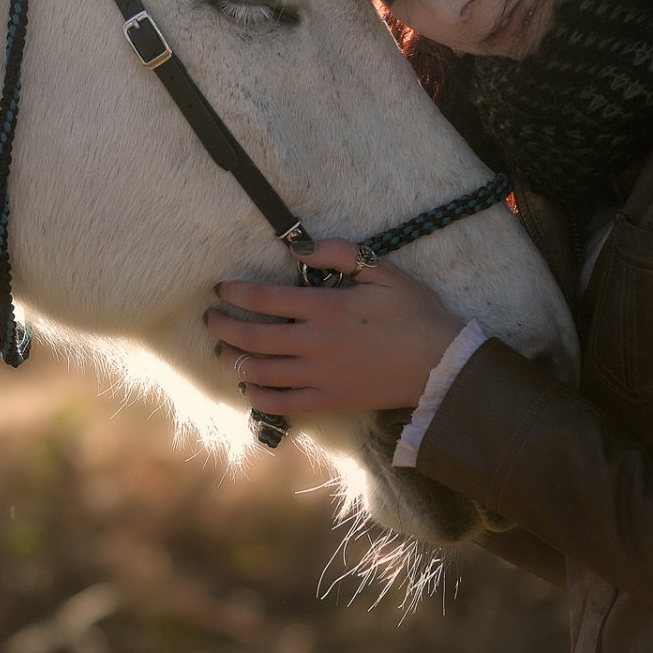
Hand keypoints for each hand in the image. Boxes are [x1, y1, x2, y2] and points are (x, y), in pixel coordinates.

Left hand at [207, 237, 464, 415]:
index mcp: (327, 307)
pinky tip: (249, 386)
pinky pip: (282, 403)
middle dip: (223, 327)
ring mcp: (320, 376)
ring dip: (233, 360)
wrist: (441, 364)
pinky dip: (258, 396)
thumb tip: (300, 248)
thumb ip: (340, 254)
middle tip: (212, 319)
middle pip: (253, 337)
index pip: (265, 298)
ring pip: (261, 371)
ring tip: (222, 351)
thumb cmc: (414, 313)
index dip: (237, 293)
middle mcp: (315, 343)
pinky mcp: (329, 401)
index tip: (222, 289)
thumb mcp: (383, 271)